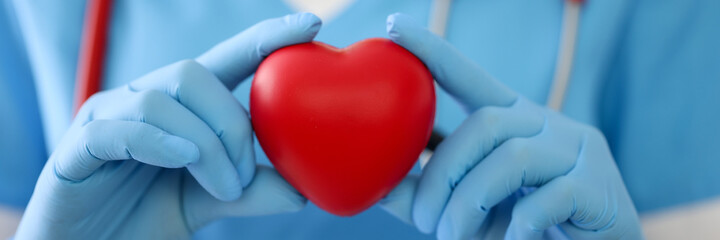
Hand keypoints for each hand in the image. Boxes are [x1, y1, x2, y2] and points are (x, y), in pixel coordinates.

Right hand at [15, 13, 321, 238]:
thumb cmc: (145, 219)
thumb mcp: (208, 202)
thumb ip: (250, 192)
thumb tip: (302, 190)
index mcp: (179, 106)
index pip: (226, 59)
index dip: (265, 39)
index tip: (312, 27)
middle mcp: (142, 100)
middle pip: (194, 75)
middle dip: (233, 125)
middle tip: (245, 178)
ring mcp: (107, 119)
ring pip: (162, 100)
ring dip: (206, 146)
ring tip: (224, 190)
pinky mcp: (78, 148)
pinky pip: (119, 128)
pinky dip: (159, 141)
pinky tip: (183, 160)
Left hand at [380, 13, 642, 238]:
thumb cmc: (520, 231)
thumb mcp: (465, 208)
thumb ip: (424, 192)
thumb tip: (370, 180)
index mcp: (513, 122)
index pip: (469, 77)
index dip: (432, 52)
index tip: (393, 25)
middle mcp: (547, 124)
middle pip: (484, 123)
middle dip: (444, 174)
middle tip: (427, 223)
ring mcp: (578, 151)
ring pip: (511, 156)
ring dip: (469, 203)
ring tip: (455, 238)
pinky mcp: (598, 187)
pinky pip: (548, 196)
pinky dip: (517, 224)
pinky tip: (511, 239)